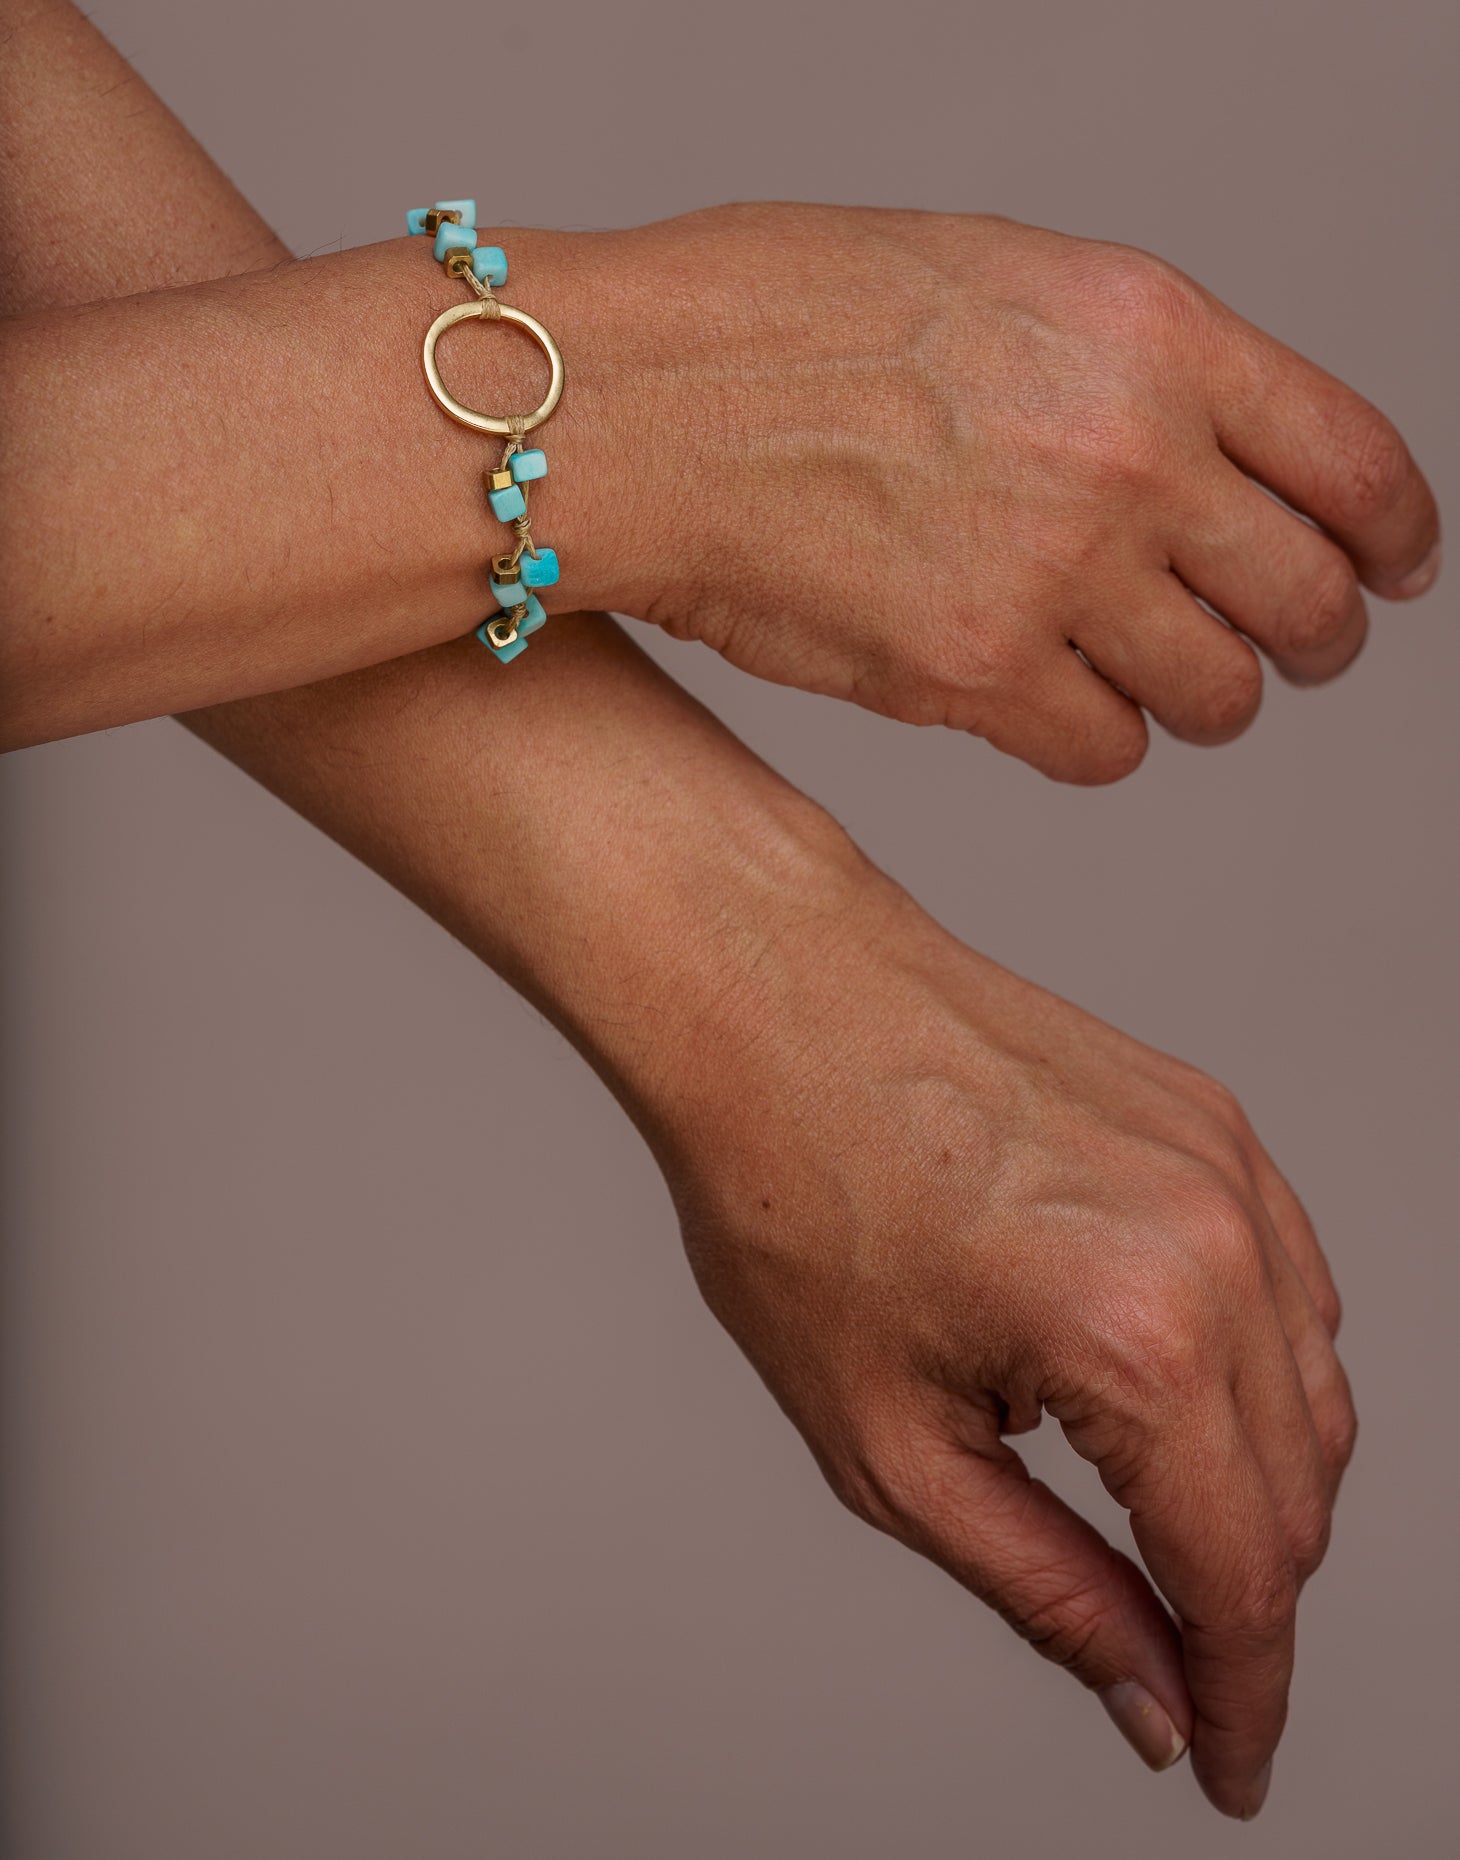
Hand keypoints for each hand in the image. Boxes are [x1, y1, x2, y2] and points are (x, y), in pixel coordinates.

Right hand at [598, 201, 1439, 779]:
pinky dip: (1094, 740)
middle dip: (1311, 640)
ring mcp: (1057, 573)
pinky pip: (1108, 751)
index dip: (1394, 533)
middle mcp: (1128, 455)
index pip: (1351, 459)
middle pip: (1306, 600)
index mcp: (1149, 332)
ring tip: (1149, 679)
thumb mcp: (996, 280)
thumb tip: (1205, 453)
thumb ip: (1124, 366)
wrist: (635, 404)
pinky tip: (1047, 704)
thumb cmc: (774, 323)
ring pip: (1220, 698)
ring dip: (1199, 699)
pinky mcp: (976, 677)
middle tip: (1286, 653)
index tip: (1394, 569)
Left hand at [655, 866, 1353, 1817]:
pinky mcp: (1213, 1122)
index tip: (1226, 1766)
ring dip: (1256, 1491)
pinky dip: (1258, 1373)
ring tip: (1154, 1530)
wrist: (772, 1001)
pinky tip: (1176, 1396)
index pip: (1244, 1574)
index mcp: (1137, 1337)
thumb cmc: (791, 1197)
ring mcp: (1227, 1170)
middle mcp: (1216, 1245)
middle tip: (1170, 1665)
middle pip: (1298, 1495)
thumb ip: (1047, 1589)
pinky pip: (1290, 1288)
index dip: (1243, 1696)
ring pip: (1313, 1393)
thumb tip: (1150, 1693)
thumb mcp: (891, 1445)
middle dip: (1244, 1603)